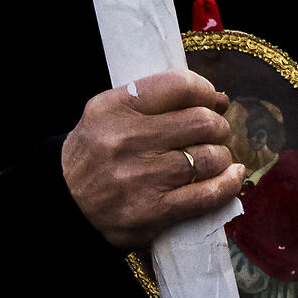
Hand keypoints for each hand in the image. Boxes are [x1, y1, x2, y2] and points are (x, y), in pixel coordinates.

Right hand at [61, 69, 246, 248]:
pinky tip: (232, 176)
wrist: (64, 202)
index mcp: (116, 108)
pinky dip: (228, 184)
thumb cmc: (95, 151)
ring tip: (216, 157)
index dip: (205, 90)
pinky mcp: (153, 211)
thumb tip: (216, 99)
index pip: (179, 86)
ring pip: (208, 157)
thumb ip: (155, 100)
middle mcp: (128, 139)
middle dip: (217, 125)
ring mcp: (142, 177)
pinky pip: (206, 195)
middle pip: (201, 122)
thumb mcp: (109, 111)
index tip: (210, 100)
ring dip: (221, 156)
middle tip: (214, 132)